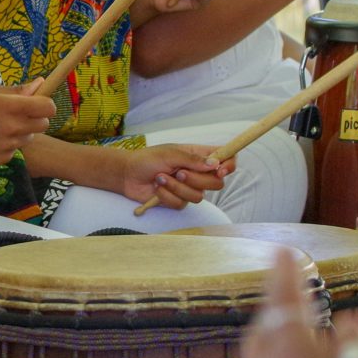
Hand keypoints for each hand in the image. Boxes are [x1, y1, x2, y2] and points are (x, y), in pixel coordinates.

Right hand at [0, 86, 53, 164]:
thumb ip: (17, 90)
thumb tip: (40, 84)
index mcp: (12, 107)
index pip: (48, 107)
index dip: (46, 104)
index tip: (38, 104)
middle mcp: (14, 127)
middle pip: (44, 124)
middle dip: (36, 118)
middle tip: (20, 115)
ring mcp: (10, 145)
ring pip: (29, 137)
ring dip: (22, 132)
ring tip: (1, 127)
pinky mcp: (4, 158)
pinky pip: (16, 150)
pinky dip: (9, 145)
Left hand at [110, 141, 226, 207]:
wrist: (128, 175)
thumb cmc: (148, 159)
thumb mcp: (170, 154)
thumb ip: (193, 160)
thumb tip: (215, 164)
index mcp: (199, 156)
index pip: (226, 158)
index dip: (229, 165)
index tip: (220, 170)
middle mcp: (197, 172)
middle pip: (216, 183)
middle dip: (196, 180)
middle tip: (179, 172)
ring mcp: (188, 188)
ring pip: (198, 196)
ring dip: (176, 187)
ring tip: (161, 178)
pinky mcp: (178, 200)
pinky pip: (182, 204)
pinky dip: (167, 195)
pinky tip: (157, 188)